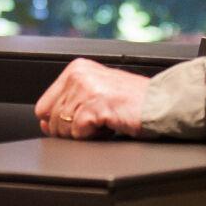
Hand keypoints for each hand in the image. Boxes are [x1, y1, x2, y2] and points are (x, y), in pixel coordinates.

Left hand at [35, 59, 150, 139]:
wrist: (162, 104)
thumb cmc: (135, 102)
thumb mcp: (97, 95)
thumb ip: (69, 105)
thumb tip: (45, 124)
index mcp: (76, 68)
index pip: (43, 105)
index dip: (57, 122)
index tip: (76, 124)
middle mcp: (78, 75)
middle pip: (51, 119)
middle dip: (70, 130)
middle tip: (96, 123)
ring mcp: (86, 88)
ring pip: (63, 128)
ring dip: (85, 133)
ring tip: (105, 122)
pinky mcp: (95, 104)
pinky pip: (78, 133)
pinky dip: (93, 137)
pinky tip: (109, 126)